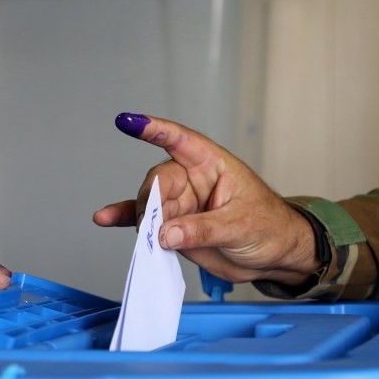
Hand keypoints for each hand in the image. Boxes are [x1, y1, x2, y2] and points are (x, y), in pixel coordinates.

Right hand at [93, 113, 318, 285]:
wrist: (273, 256)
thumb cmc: (268, 227)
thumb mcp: (241, 225)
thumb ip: (203, 229)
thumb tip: (166, 233)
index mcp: (212, 165)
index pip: (180, 140)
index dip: (156, 129)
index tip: (129, 121)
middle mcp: (192, 180)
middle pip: (157, 180)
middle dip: (150, 201)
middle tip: (155, 226)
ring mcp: (180, 204)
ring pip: (148, 205)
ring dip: (141, 220)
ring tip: (147, 240)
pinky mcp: (173, 227)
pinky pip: (144, 221)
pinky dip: (125, 220)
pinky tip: (105, 218)